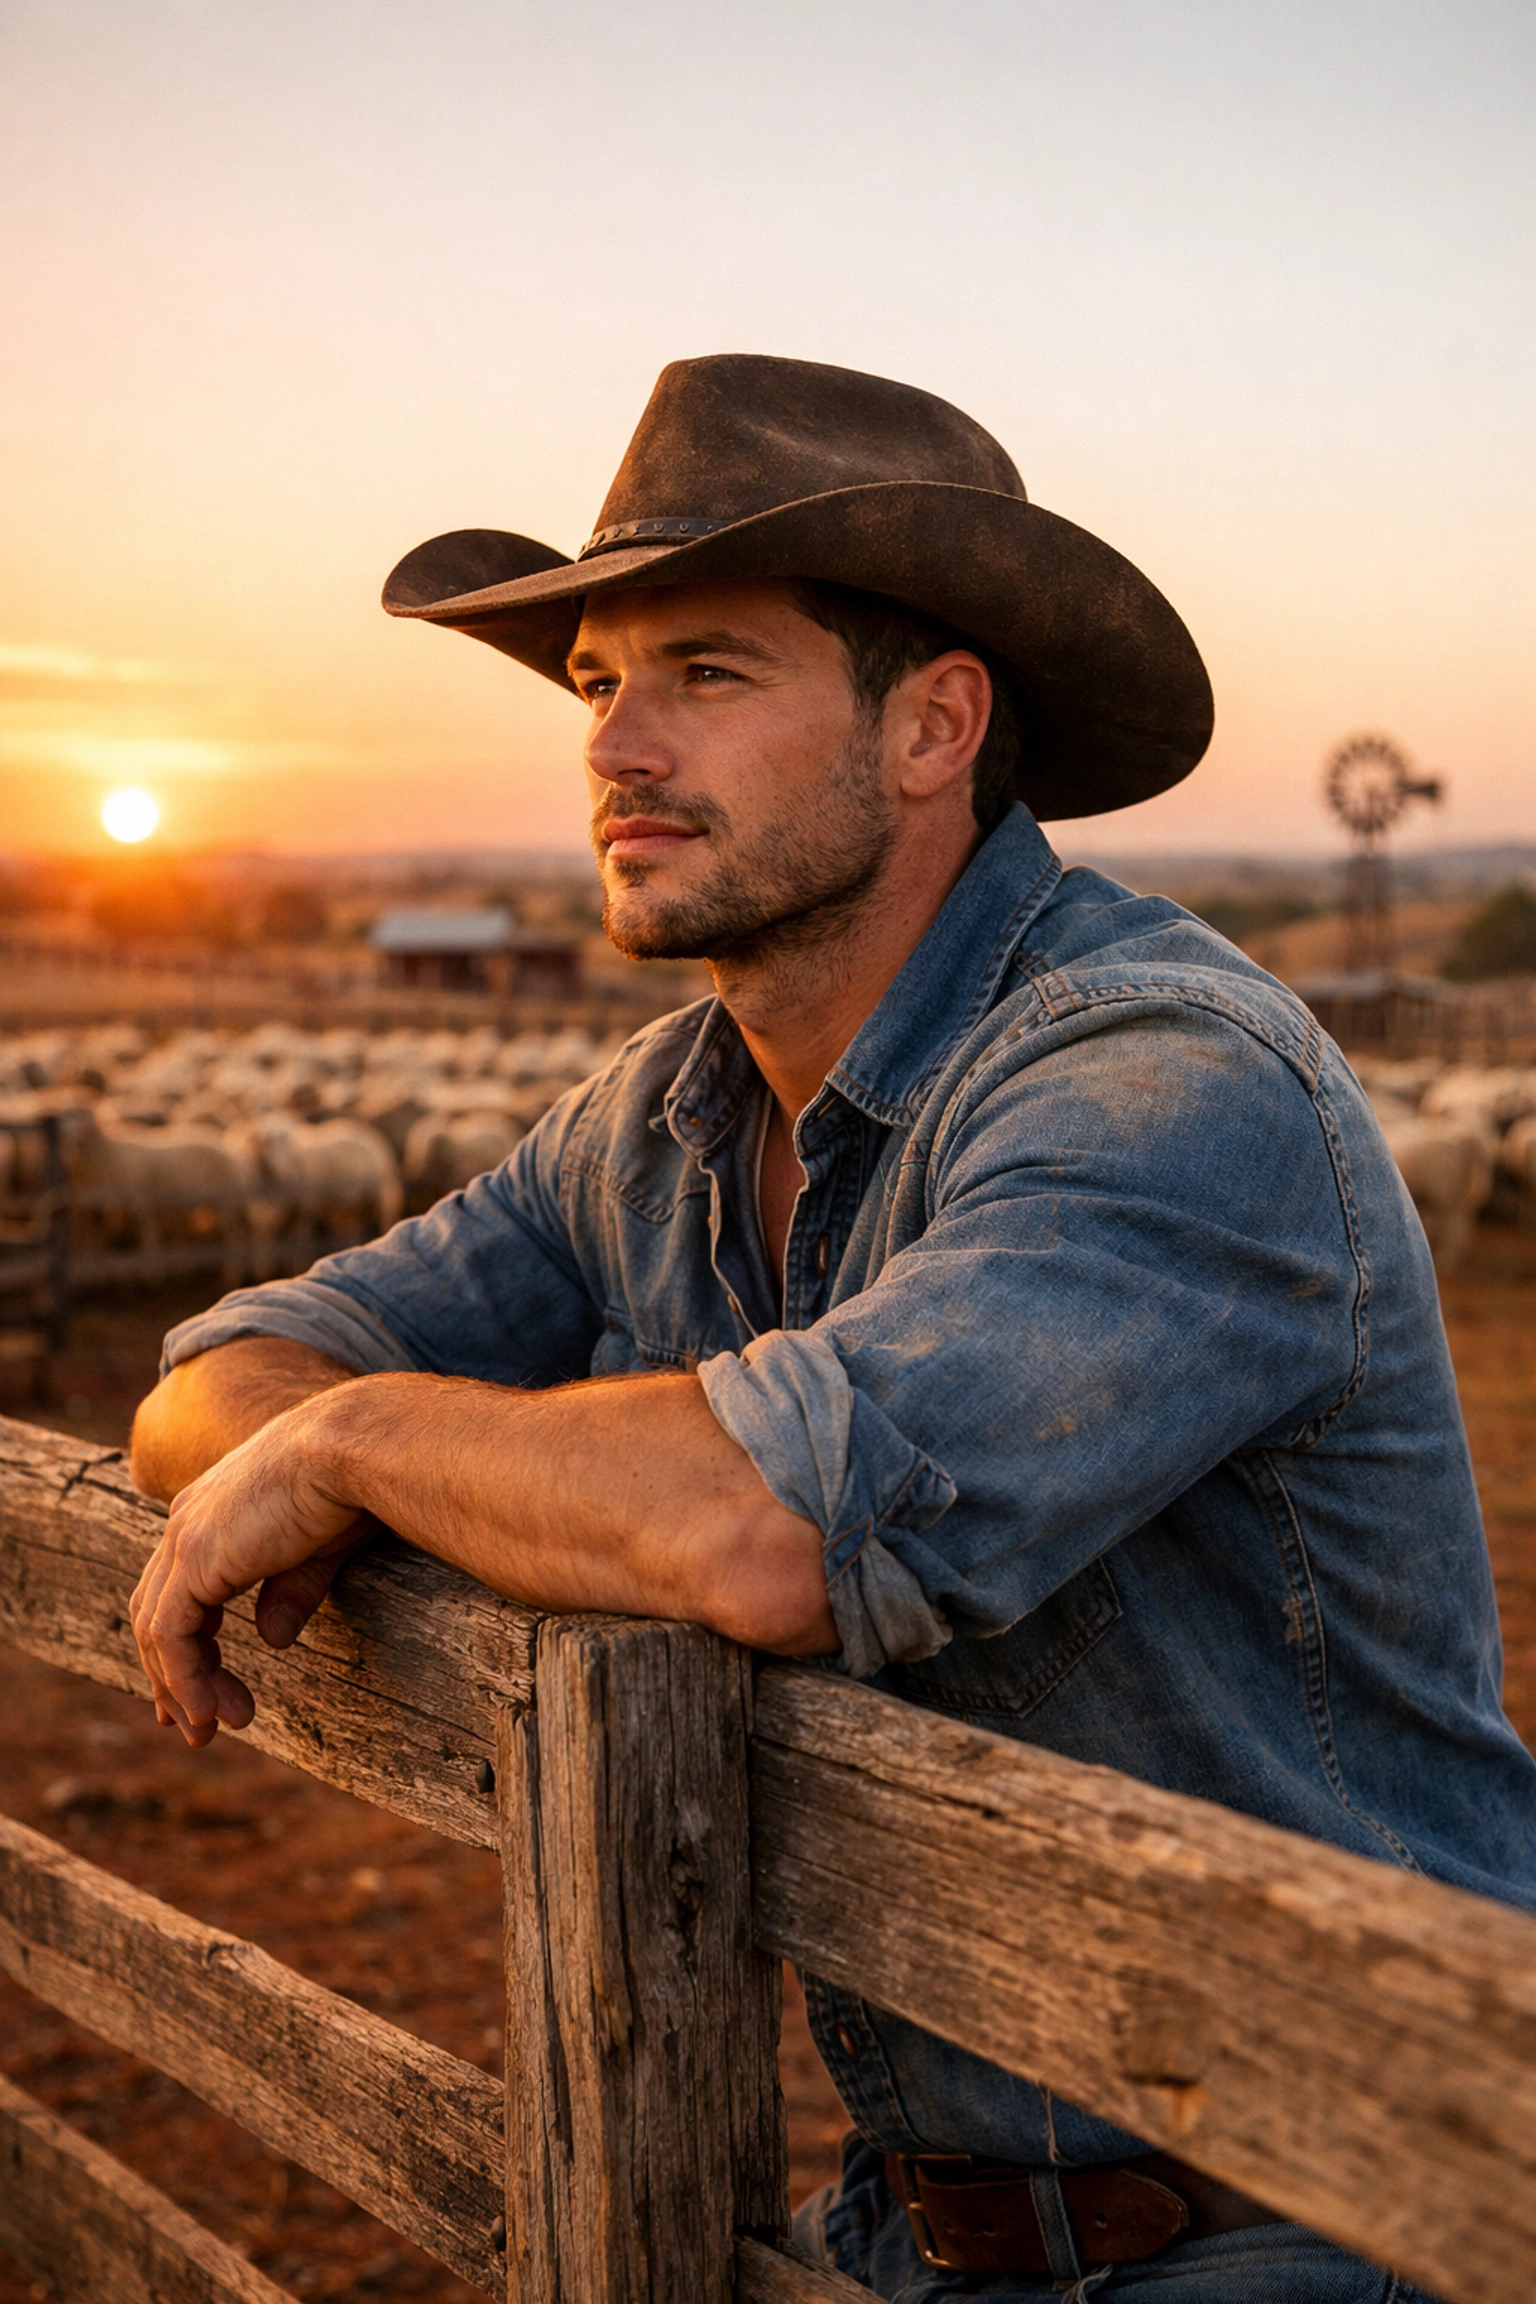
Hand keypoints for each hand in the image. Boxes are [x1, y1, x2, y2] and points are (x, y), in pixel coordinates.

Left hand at [129, 1395, 367, 1745]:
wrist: (353, 1448)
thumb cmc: (354, 1483)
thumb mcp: (320, 1549)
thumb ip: (290, 1591)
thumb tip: (271, 1640)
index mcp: (214, 1509)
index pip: (178, 1586)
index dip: (185, 1642)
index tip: (200, 1690)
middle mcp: (188, 1520)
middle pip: (156, 1610)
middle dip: (172, 1673)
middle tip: (195, 1723)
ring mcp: (186, 1539)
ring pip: (157, 1630)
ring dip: (183, 1686)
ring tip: (213, 1729)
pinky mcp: (195, 1561)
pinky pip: (171, 1637)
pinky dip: (185, 1679)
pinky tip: (212, 1710)